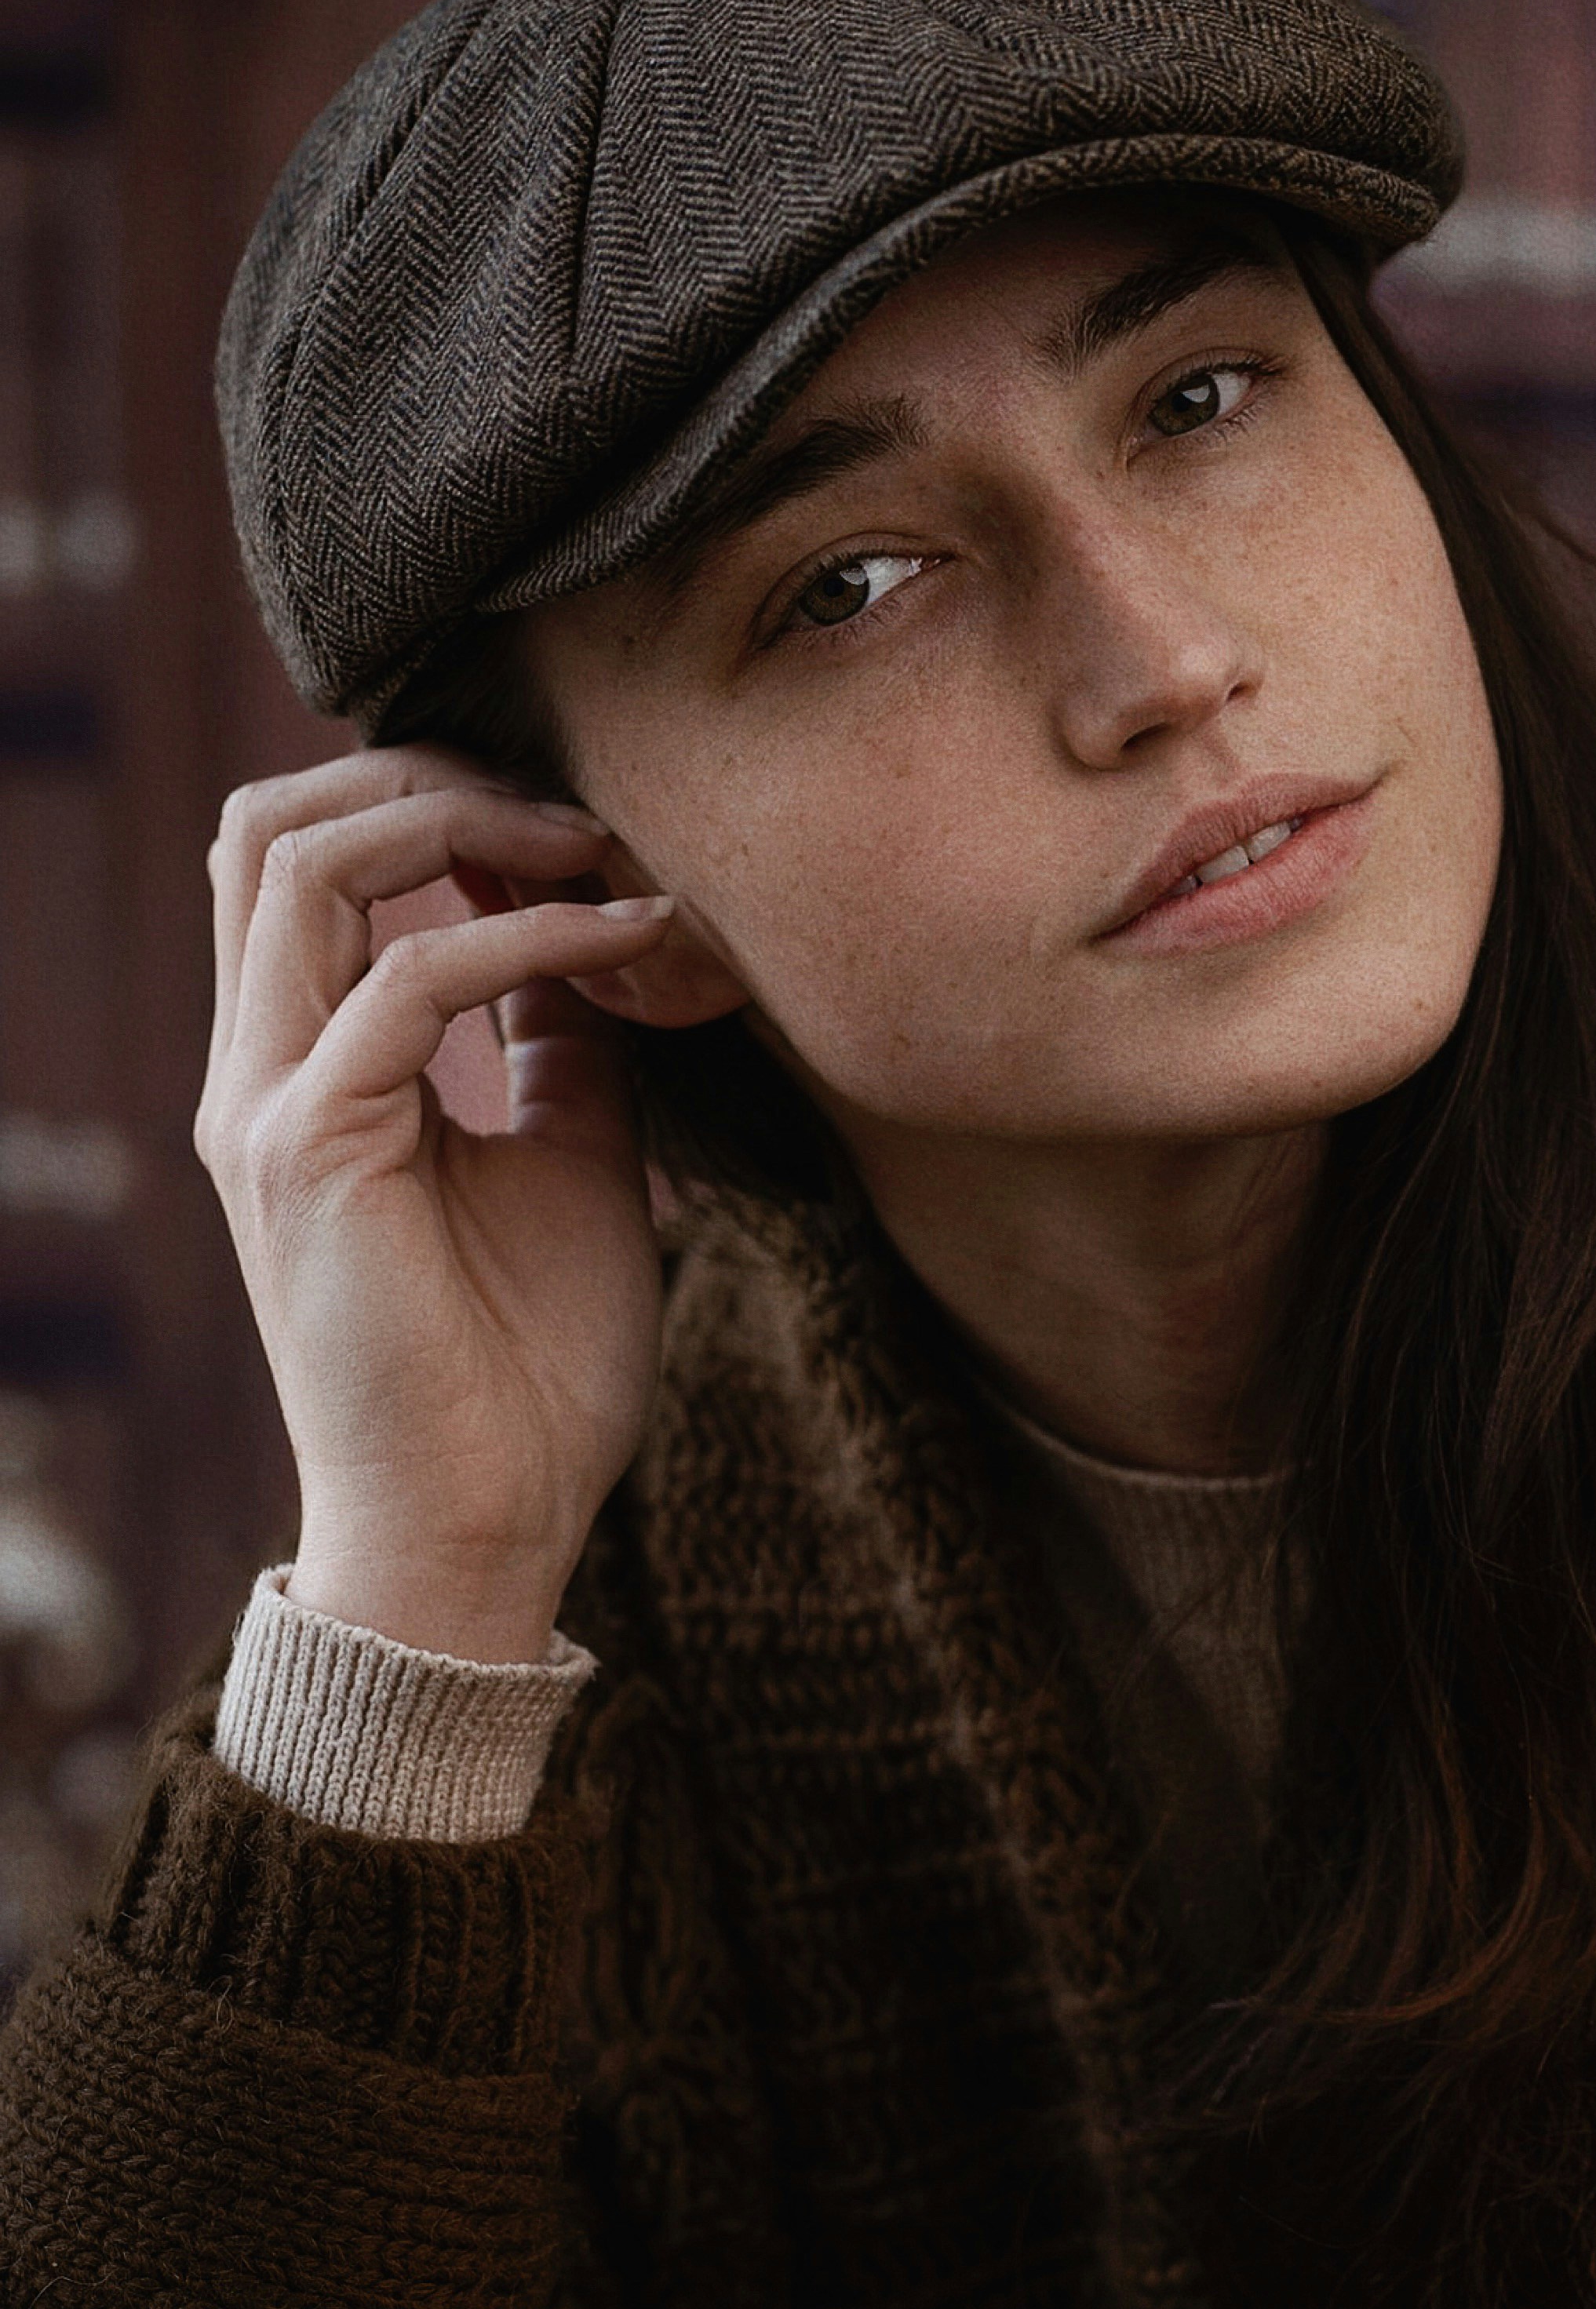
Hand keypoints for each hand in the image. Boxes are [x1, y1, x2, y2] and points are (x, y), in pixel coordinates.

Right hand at [195, 746, 680, 1661]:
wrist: (486, 1529)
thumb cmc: (529, 1368)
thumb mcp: (572, 1154)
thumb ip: (561, 1039)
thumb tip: (600, 930)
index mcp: (301, 1069)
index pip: (303, 859)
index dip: (430, 802)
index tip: (578, 828)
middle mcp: (257, 1071)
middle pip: (272, 823)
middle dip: (430, 779)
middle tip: (577, 812)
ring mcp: (266, 1107)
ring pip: (300, 860)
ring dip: (460, 824)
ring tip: (596, 850)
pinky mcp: (310, 1154)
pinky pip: (406, 984)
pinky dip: (526, 936)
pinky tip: (626, 942)